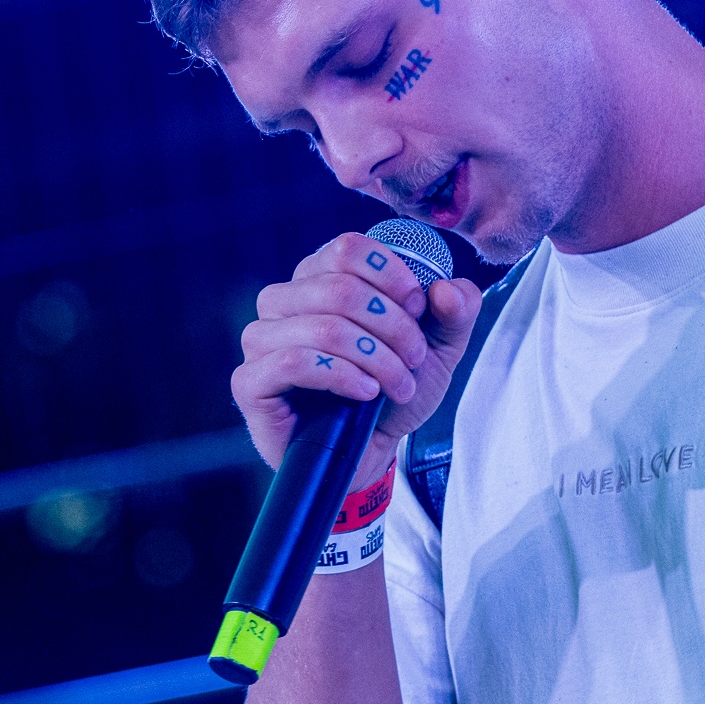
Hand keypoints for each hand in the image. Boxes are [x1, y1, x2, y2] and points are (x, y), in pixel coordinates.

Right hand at [233, 232, 484, 487]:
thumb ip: (454, 313)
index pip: (348, 249)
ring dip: (374, 357)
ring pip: (323, 326)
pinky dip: (342, 376)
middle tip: (415, 358)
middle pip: (341, 288)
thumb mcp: (438, 350)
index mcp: (319, 277)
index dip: (391, 275)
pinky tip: (366, 393)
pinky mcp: (249, 381)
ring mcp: (260, 340)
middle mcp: (283, 301)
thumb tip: (449, 289)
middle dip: (393, 327)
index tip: (420, 309)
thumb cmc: (392, 393)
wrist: (369, 454)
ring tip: (398, 384)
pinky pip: (294, 363)